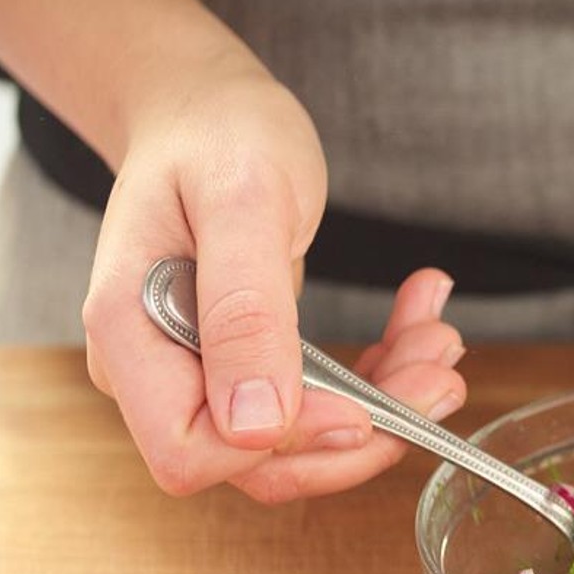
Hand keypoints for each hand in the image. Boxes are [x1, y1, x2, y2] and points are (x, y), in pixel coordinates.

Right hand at [82, 49, 465, 502]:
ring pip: (302, 438)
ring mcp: (203, 372)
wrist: (207, 111)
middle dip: (360, 430)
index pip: (193, 451)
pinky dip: (379, 373)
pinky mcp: (249, 364)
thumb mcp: (244, 203)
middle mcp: (158, 370)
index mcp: (133, 335)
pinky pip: (318, 400)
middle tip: (440, 374)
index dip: (287, 444)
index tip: (365, 404)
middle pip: (256, 462)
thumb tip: (254, 425)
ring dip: (385, 401)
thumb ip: (245, 312)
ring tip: (440, 339)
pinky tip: (418, 321)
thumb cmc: (217, 135)